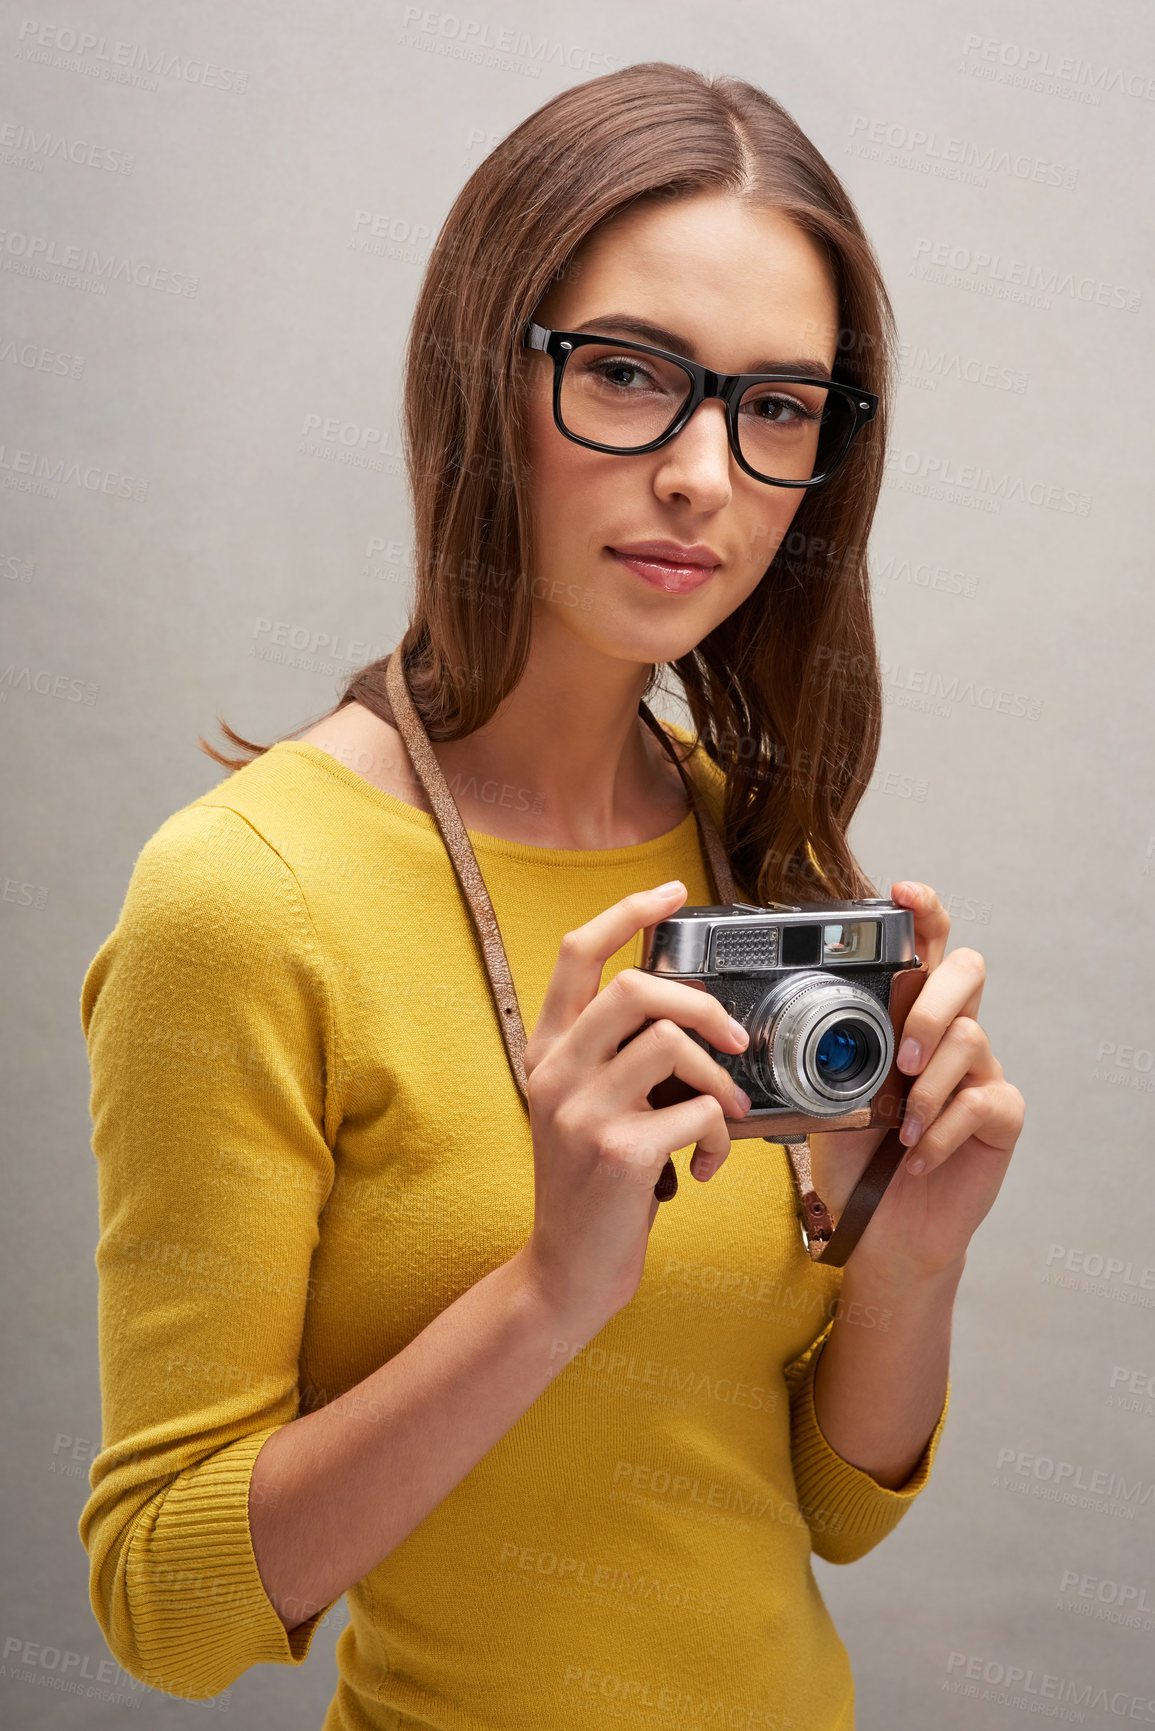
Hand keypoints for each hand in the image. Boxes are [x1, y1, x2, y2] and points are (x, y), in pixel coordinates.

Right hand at [519, 880, 751, 1331]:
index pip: (575, 954)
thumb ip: (613, 1060)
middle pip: (635, 988)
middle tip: (733, 1036)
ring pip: (672, 1043)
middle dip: (702, 1003)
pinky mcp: (619, 1153)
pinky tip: (706, 1167)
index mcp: (546, 1052)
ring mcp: (582, 1112)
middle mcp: (554, 1073)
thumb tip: (691, 1018)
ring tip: (726, 1112)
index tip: (672, 893)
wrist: (566, 1273)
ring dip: (719, 1077)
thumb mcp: (581, 1110)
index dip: (627, 913)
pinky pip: (697, 1112)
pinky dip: (720, 1137)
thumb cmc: (590, 1188)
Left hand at [806, 881, 1024, 1283]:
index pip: (925, 946)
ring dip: (928, 1084)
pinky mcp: (1000, 1116)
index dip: (923, 912)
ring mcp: (980, 1072)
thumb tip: (764, 1023)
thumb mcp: (820, 1098)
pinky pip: (984, 1101)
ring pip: (973, 1037)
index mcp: (906, 1015)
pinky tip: (917, 1154)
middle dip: (933, 1003)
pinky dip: (943, 1130)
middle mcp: (948, 1033)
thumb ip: (815, 1057)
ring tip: (900, 1124)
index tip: (902, 890)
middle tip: (903, 1054)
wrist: (883, 1229)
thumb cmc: (853, 1156)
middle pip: (966, 972)